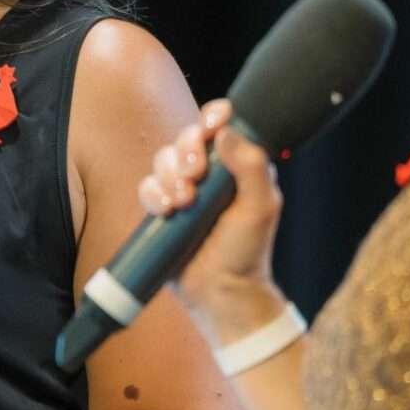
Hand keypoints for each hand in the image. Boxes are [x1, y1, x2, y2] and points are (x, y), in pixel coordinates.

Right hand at [138, 99, 291, 342]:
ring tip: (183, 202)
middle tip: (195, 174)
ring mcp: (185, 190)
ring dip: (170, 176)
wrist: (222, 291)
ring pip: (164, 160)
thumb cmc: (248, 251)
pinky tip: (166, 211)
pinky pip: (148, 186)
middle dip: (187, 151)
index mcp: (238, 166)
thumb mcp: (261, 206)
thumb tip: (227, 132)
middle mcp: (211, 174)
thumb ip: (252, 166)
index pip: (222, 126)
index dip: (212, 117)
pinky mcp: (164, 209)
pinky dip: (153, 194)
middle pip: (187, 138)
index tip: (211, 125)